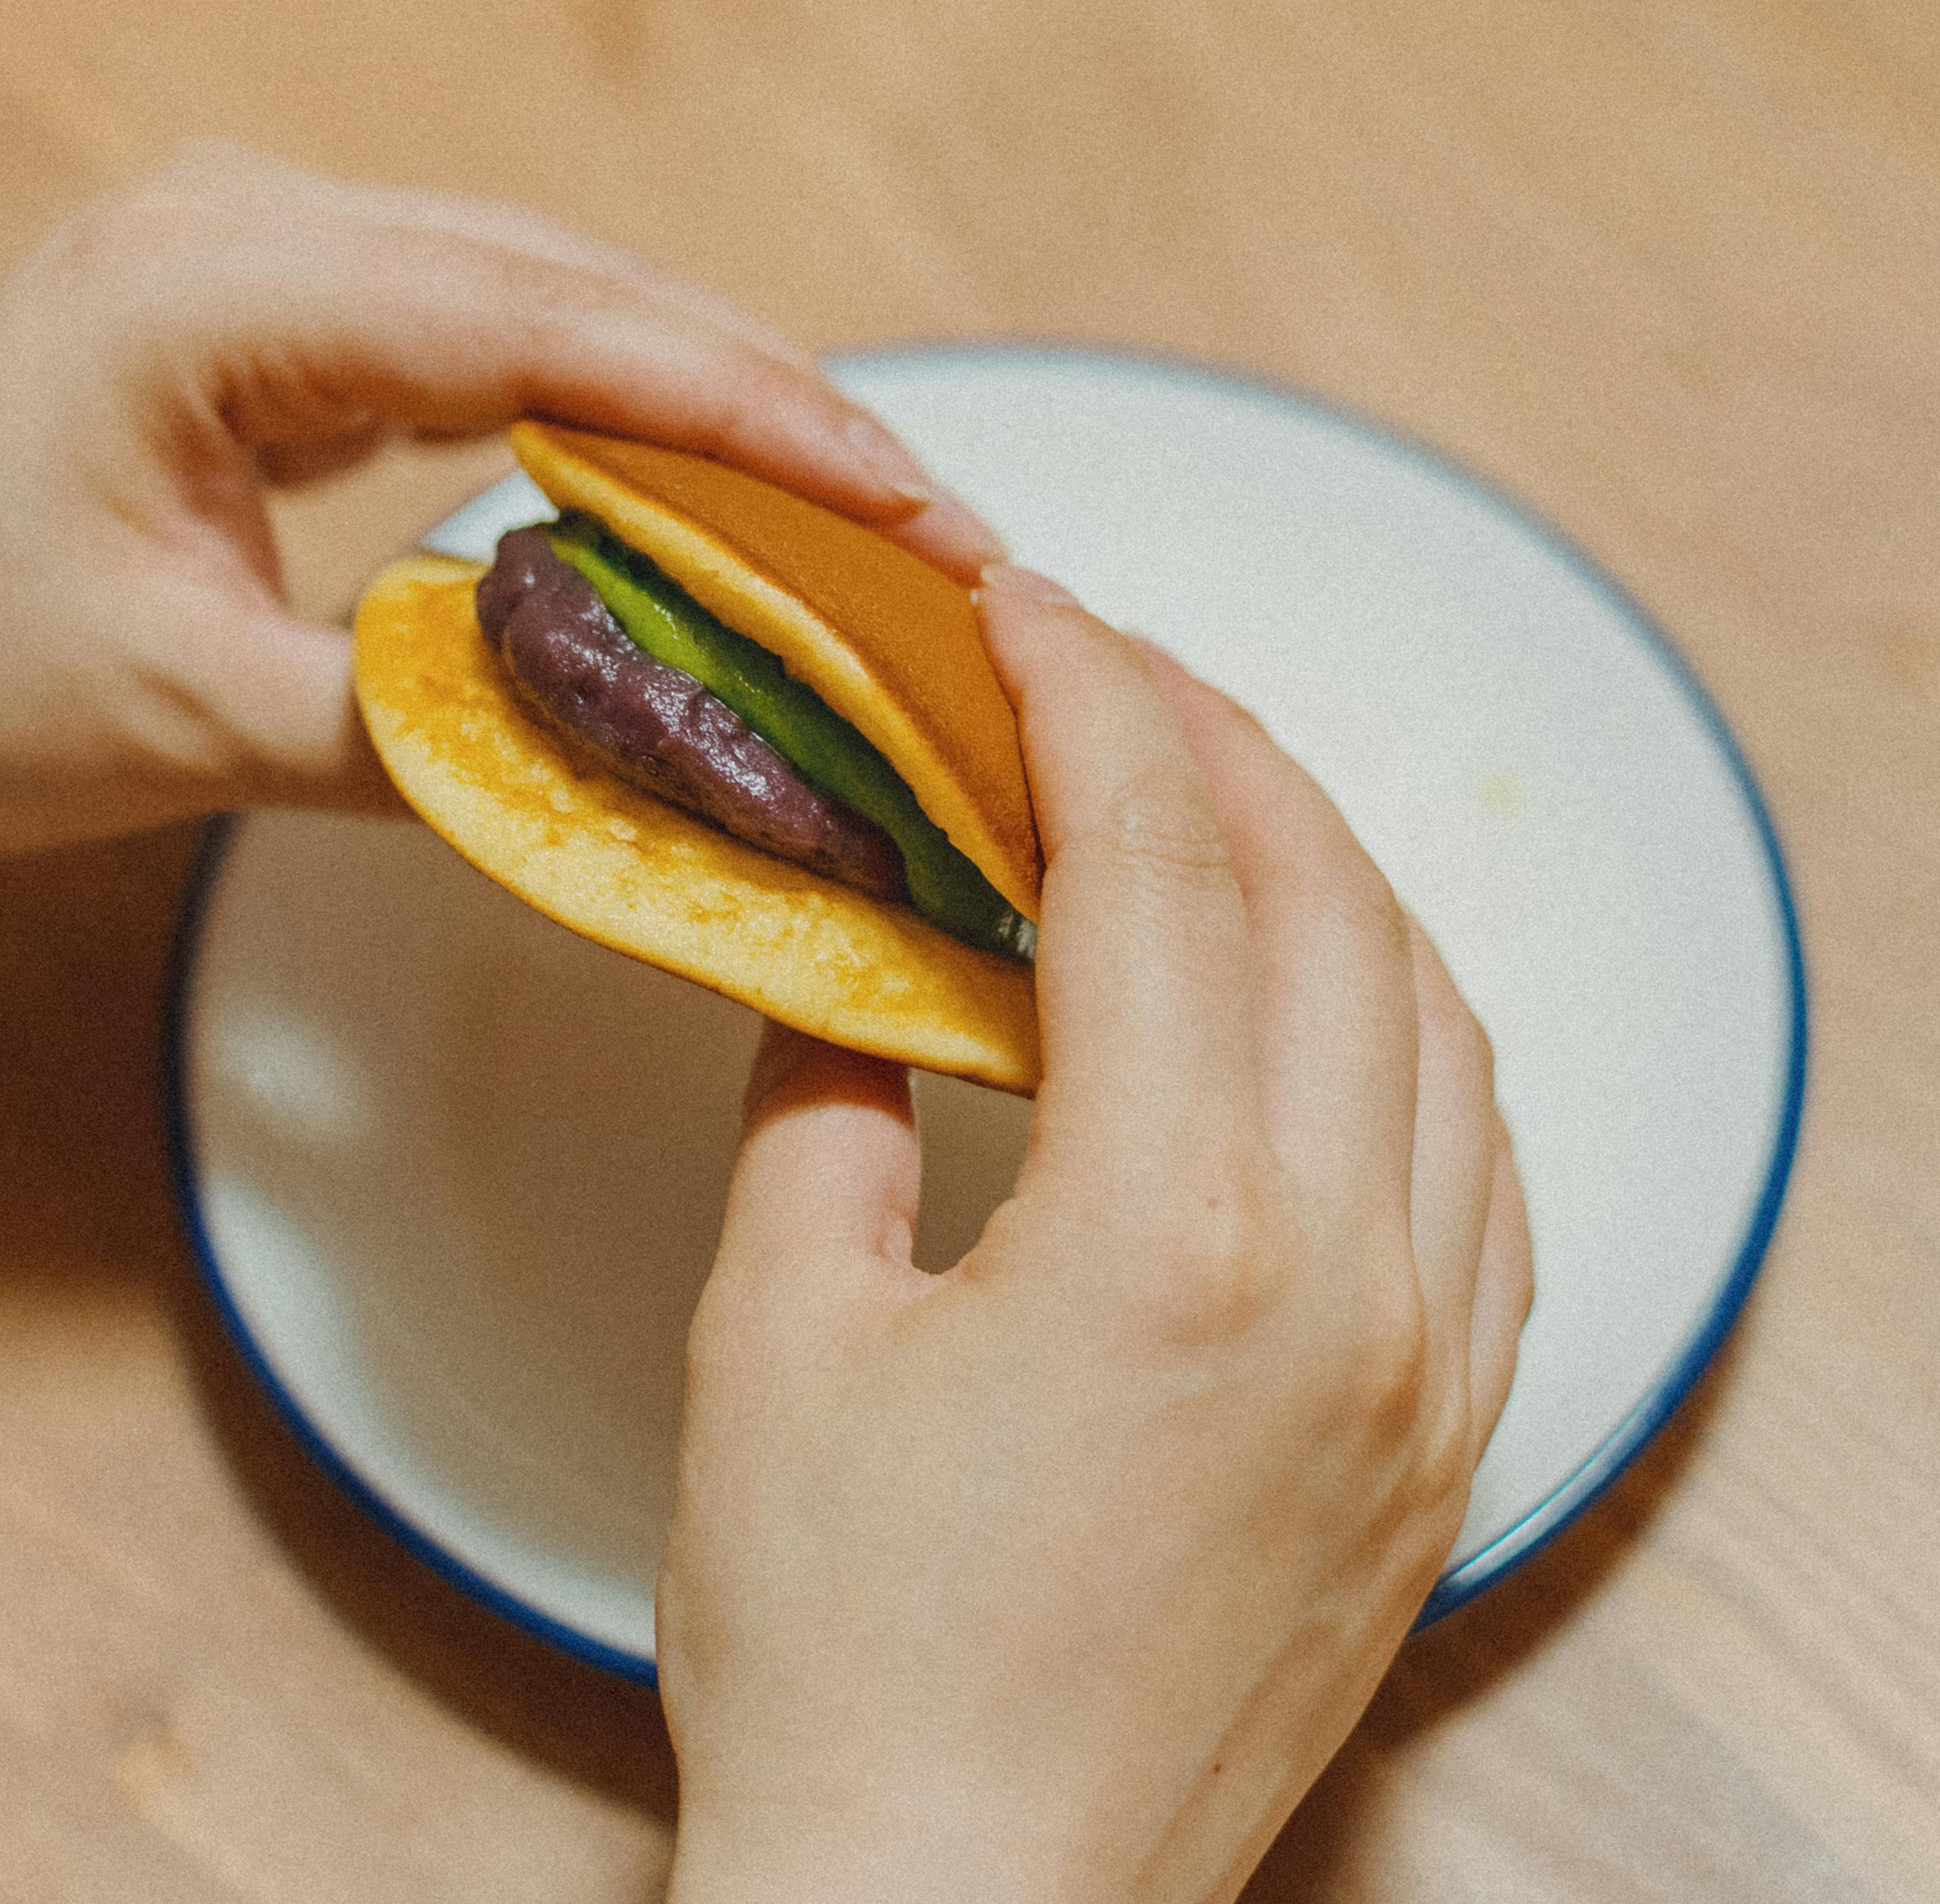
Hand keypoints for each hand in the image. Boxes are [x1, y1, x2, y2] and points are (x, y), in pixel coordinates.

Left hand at [0, 142, 995, 940]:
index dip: (747, 409)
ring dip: (705, 402)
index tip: (903, 497)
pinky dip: (609, 413)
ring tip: (862, 512)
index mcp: (211, 290)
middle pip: (574, 284)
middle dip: (766, 402)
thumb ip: (425, 733)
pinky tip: (710, 487)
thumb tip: (644, 759)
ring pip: (548, 298)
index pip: (543, 322)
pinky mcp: (276, 317)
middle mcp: (246, 224)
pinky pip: (486, 339)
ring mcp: (262, 256)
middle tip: (931, 524)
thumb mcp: (188, 725)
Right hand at [657, 564, 1530, 1903]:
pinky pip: (1487, 1169)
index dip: (1086, 701)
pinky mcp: (1446, 1450)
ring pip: (1440, 1024)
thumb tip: (861, 965)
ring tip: (1218, 805)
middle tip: (1104, 670)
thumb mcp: (777, 1329)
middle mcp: (1351, 1284)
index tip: (1023, 608)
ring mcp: (1429, 1373)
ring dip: (1331, 874)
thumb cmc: (838, 1655)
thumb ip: (826, 1102)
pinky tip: (1333, 1007)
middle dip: (1216, 744)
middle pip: (1326, 907)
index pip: (1156, 869)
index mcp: (1171, 1235)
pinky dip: (1411, 1032)